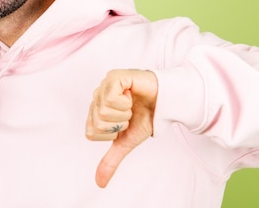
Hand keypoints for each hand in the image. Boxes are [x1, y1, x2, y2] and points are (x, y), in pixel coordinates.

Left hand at [85, 69, 157, 187]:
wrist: (166, 103)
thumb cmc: (145, 118)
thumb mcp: (126, 142)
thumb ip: (111, 160)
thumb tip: (99, 182)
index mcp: (96, 111)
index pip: (92, 133)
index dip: (111, 134)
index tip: (123, 125)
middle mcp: (97, 97)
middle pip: (98, 123)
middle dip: (119, 123)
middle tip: (129, 114)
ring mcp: (104, 86)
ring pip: (104, 111)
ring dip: (124, 113)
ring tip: (132, 105)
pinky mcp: (114, 77)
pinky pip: (111, 97)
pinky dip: (126, 103)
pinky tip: (131, 95)